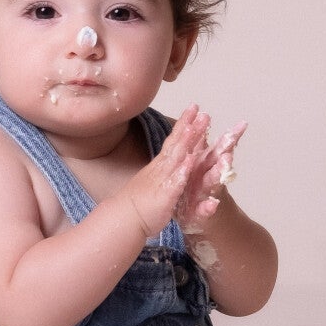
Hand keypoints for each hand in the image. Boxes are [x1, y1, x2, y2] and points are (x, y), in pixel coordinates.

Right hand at [119, 105, 214, 236]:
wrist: (123, 218)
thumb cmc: (138, 201)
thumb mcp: (151, 180)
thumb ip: (161, 169)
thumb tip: (168, 158)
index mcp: (160, 165)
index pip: (173, 140)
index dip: (183, 124)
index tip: (193, 108)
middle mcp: (162, 169)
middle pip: (177, 144)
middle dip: (190, 127)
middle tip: (202, 111)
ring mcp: (163, 181)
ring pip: (176, 158)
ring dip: (187, 143)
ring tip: (197, 127)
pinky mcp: (165, 196)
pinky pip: (175, 182)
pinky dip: (182, 171)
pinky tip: (190, 160)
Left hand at [177, 121, 245, 232]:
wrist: (197, 219)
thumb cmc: (196, 191)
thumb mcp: (199, 167)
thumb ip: (202, 148)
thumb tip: (204, 125)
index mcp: (206, 166)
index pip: (219, 148)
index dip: (229, 137)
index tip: (242, 125)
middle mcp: (209, 178)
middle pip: (221, 163)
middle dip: (227, 152)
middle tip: (234, 139)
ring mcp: (206, 195)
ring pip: (214, 182)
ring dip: (221, 173)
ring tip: (226, 162)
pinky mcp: (200, 212)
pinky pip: (204, 209)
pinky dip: (208, 207)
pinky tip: (212, 204)